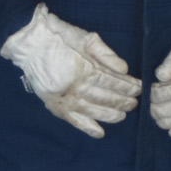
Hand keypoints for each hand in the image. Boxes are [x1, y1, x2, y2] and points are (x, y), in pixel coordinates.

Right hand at [0, 4, 141, 137]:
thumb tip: (124, 70)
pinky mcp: (56, 106)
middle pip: (105, 97)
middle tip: (135, 103)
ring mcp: (65, 98)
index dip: (127, 86)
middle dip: (123, 101)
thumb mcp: (86, 38)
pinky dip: (87, 127)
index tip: (139, 88)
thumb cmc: (61, 37)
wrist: (31, 44)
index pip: (111, 81)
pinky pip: (74, 120)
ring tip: (123, 115)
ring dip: (111, 114)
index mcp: (83, 69)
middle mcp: (75, 87)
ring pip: (93, 110)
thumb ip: (106, 54)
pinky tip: (100, 133)